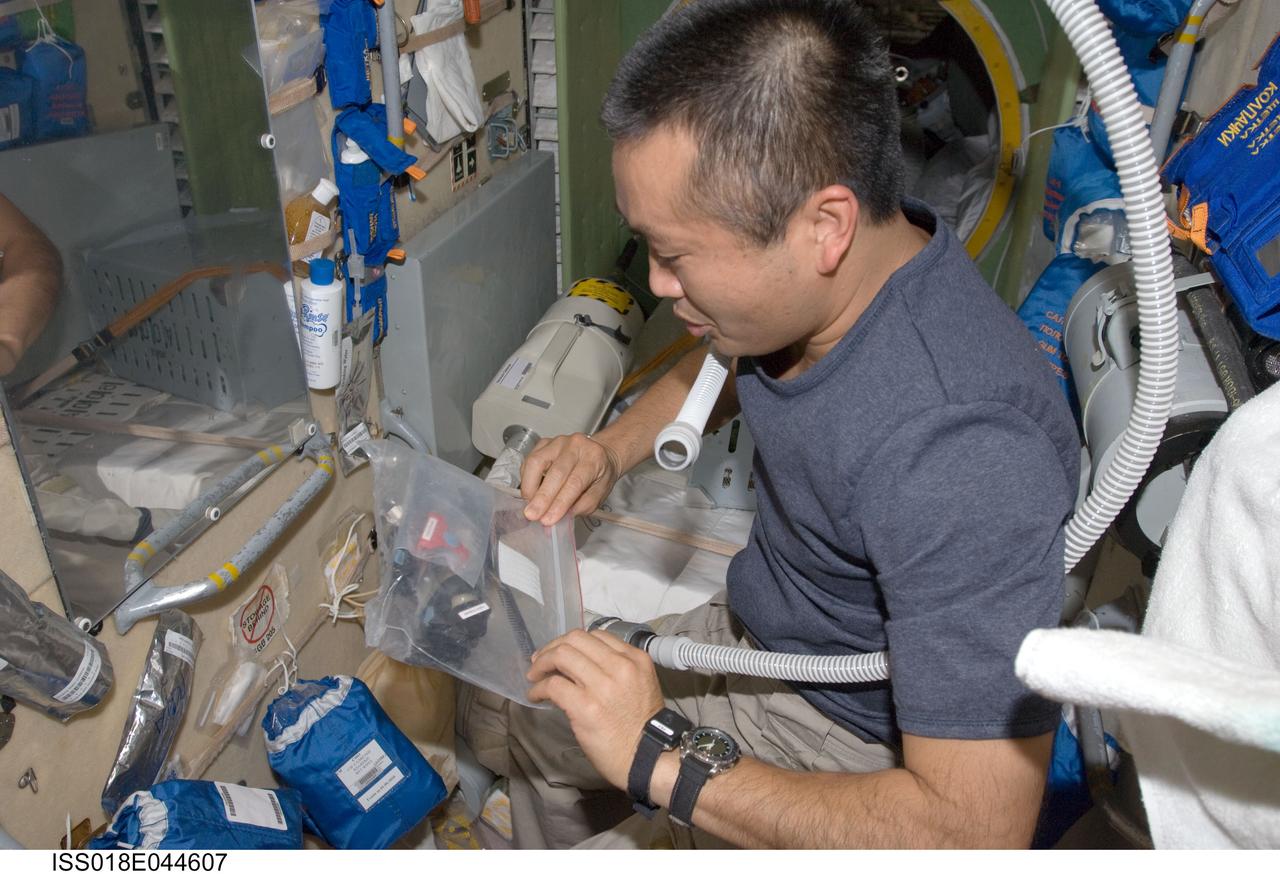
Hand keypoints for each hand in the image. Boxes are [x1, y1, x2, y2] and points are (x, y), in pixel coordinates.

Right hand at [519, 433, 620, 524]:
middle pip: (555, 472)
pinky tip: (530, 492)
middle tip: (532, 515)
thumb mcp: (601, 493)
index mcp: (593, 458)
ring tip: (529, 505)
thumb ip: (583, 505)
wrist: (599, 453)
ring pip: (536, 462)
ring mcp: (558, 442)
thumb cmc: (600, 474)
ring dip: (529, 487)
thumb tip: (561, 517)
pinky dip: (526, 478)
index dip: (560, 502)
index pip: (575, 482)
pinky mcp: (544, 443)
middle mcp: (576, 445)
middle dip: (542, 497)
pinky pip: (529, 460)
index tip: (548, 519)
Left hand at [526, 629, 664, 789]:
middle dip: (552, 647)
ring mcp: (603, 686)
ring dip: (541, 664)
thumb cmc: (641, 725)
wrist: (648, 758)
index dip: (571, 642)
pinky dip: (539, 688)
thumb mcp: (637, 684)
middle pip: (575, 639)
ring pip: (562, 655)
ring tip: (534, 676)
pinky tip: (536, 696)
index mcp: (634, 659)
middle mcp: (620, 667)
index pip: (595, 635)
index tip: (559, 653)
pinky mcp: (586, 707)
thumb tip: (574, 667)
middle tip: (540, 661)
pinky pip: (554, 685)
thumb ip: (613, 669)